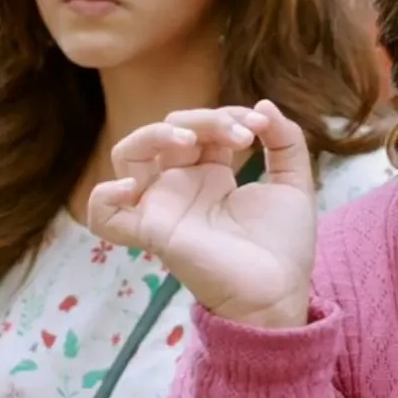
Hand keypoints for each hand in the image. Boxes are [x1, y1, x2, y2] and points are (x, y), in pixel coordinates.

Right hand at [87, 100, 315, 328]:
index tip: (261, 127)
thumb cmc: (284, 246)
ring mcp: (163, 206)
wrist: (280, 292)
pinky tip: (131, 187)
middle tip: (244, 135)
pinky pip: (105, 215)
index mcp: (211, 173)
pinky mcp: (152, 232)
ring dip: (154, 134)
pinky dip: (104, 197)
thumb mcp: (294, 183)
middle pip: (168, 130)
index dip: (228, 114)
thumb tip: (265, 104)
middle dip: (206, 118)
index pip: (202, 125)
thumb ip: (285, 141)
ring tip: (192, 140)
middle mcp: (181, 185)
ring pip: (128, 154)